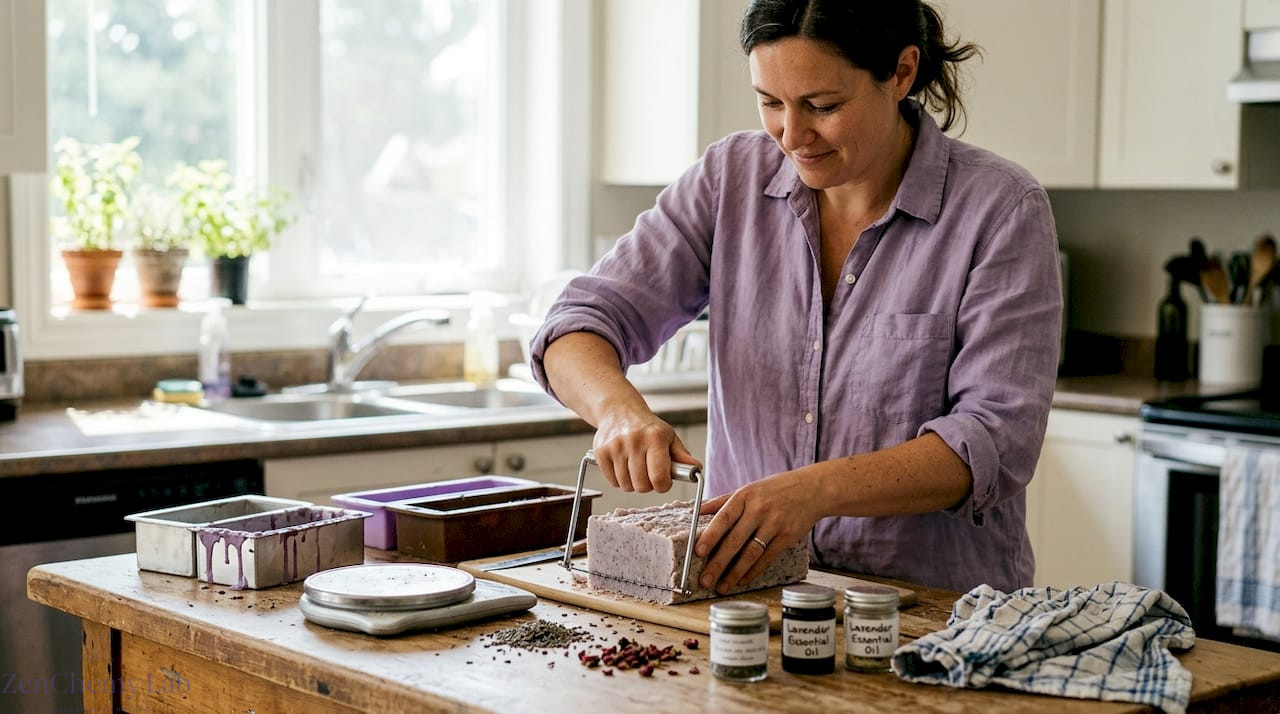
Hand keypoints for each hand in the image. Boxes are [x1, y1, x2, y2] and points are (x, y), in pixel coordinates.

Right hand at [591, 409, 698, 493]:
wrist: (618, 410)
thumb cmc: (647, 427)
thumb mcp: (669, 437)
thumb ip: (682, 456)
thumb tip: (696, 469)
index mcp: (655, 438)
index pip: (659, 477)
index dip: (663, 485)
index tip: (663, 481)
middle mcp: (634, 441)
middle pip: (642, 486)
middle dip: (648, 485)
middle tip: (649, 473)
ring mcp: (615, 447)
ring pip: (626, 486)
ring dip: (633, 483)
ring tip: (636, 468)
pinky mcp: (600, 452)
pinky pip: (612, 482)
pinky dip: (619, 479)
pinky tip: (623, 466)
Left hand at [694, 470, 819, 593]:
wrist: (812, 489)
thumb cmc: (776, 489)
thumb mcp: (748, 489)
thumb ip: (723, 501)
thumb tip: (697, 512)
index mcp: (745, 496)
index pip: (723, 518)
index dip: (710, 536)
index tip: (698, 552)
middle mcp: (759, 510)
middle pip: (735, 540)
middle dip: (718, 563)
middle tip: (705, 580)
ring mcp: (774, 524)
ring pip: (751, 553)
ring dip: (734, 573)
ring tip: (722, 587)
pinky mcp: (788, 537)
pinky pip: (767, 558)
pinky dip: (753, 571)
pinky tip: (742, 581)